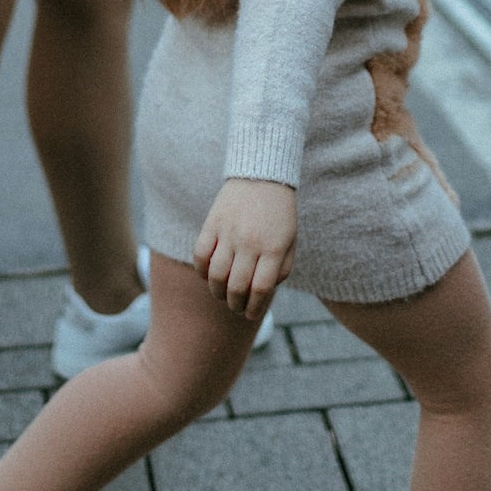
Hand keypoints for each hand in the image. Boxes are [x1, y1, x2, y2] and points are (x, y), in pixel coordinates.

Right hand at [194, 178, 296, 321]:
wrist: (263, 176)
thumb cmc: (279, 214)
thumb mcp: (290, 241)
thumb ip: (281, 269)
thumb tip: (262, 294)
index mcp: (274, 248)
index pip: (261, 289)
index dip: (254, 308)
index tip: (250, 314)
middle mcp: (250, 242)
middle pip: (237, 286)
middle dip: (235, 305)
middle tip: (235, 307)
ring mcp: (229, 232)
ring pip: (216, 275)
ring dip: (217, 292)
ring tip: (221, 294)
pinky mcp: (212, 223)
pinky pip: (200, 254)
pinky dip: (201, 271)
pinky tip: (207, 274)